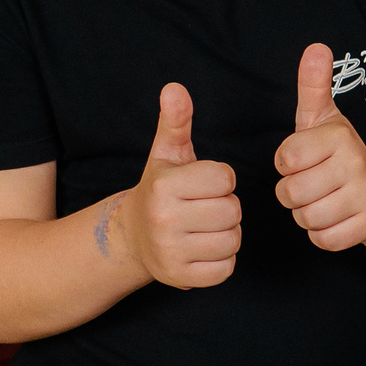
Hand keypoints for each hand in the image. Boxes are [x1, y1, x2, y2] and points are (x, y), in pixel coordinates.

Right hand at [115, 83, 240, 289]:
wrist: (132, 237)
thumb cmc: (161, 190)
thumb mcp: (166, 154)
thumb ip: (175, 121)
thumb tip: (174, 88)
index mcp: (164, 186)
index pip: (225, 178)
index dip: (220, 180)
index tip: (203, 184)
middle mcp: (164, 220)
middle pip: (233, 210)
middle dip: (226, 207)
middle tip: (204, 207)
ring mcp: (171, 252)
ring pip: (233, 240)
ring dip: (226, 234)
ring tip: (204, 227)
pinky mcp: (181, 277)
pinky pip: (226, 269)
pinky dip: (222, 260)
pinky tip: (203, 248)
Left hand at [275, 44, 365, 250]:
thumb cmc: (338, 154)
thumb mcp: (323, 118)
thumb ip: (314, 84)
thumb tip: (316, 47)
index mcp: (339, 136)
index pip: (284, 160)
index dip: (287, 165)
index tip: (305, 160)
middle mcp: (356, 164)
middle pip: (291, 193)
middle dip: (293, 194)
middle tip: (313, 184)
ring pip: (306, 218)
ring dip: (307, 215)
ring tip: (324, 201)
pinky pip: (323, 239)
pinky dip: (323, 234)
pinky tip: (336, 219)